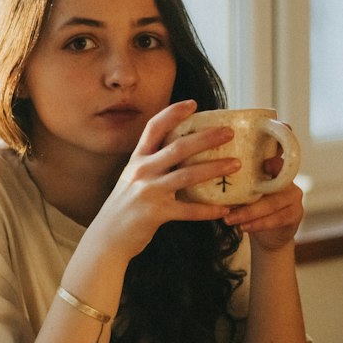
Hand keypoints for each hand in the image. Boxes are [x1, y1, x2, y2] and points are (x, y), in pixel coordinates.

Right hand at [89, 101, 239, 262]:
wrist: (107, 238)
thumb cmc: (125, 207)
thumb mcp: (133, 179)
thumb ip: (152, 165)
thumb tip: (181, 152)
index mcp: (137, 159)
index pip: (154, 127)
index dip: (173, 113)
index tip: (193, 104)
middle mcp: (142, 171)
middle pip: (178, 147)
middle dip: (206, 138)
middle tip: (229, 133)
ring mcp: (148, 192)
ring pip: (187, 175)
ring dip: (214, 169)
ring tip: (235, 165)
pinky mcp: (155, 214)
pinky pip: (188, 210)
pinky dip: (208, 210)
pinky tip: (224, 209)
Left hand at [223, 144, 303, 251]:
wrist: (270, 234)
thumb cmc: (252, 205)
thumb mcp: (244, 189)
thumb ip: (235, 180)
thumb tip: (207, 174)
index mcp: (273, 166)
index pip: (275, 153)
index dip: (273, 150)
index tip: (262, 161)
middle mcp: (287, 178)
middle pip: (271, 182)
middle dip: (248, 194)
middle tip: (227, 205)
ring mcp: (294, 196)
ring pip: (272, 203)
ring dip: (249, 213)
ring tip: (229, 219)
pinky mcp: (295, 214)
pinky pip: (277, 219)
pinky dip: (258, 224)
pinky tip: (243, 227)